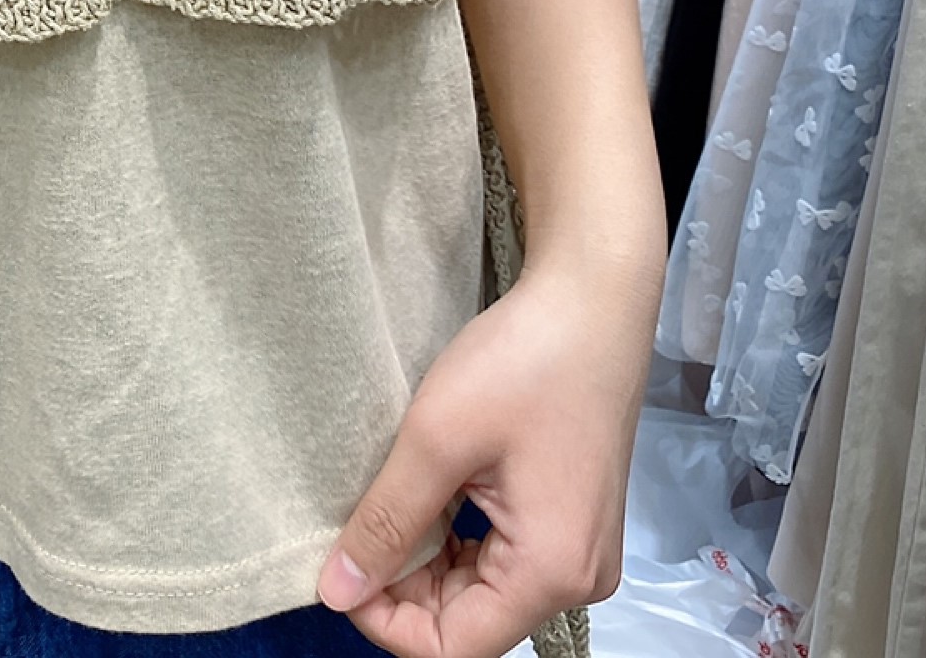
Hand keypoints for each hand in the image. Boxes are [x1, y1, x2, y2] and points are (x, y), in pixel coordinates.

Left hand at [316, 257, 653, 655]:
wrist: (592, 301)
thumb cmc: (522, 362)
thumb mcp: (437, 438)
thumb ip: (387, 521)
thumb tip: (334, 591)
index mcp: (551, 573)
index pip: (455, 649)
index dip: (386, 620)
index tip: (339, 568)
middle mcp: (577, 579)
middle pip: (470, 623)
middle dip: (402, 589)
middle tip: (352, 529)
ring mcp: (579, 551)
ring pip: (482, 591)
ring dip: (425, 562)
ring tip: (384, 504)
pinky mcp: (572, 521)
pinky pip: (503, 557)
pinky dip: (455, 539)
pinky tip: (425, 496)